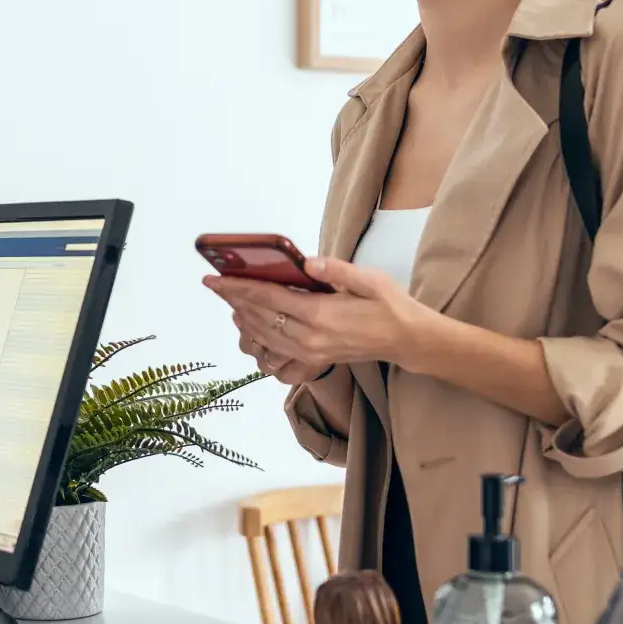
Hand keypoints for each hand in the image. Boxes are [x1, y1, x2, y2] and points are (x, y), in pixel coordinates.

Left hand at [205, 257, 441, 373]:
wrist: (407, 340)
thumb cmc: (389, 305)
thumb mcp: (368, 280)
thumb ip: (335, 270)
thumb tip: (306, 262)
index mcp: (321, 315)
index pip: (268, 299)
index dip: (238, 288)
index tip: (215, 279)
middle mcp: (310, 339)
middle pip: (259, 319)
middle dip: (234, 300)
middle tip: (216, 286)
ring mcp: (310, 354)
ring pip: (264, 338)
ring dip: (243, 321)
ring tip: (231, 303)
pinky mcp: (313, 362)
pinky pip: (276, 358)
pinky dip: (259, 345)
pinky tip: (253, 332)